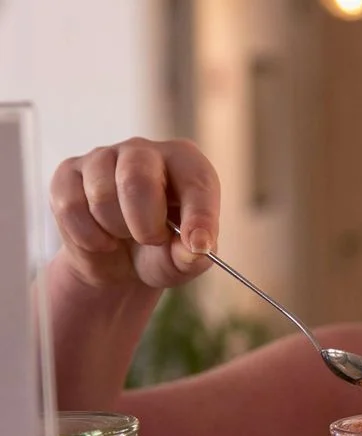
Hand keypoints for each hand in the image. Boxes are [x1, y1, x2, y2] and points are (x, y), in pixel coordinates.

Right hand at [50, 137, 219, 288]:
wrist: (118, 266)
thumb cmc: (161, 253)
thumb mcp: (185, 261)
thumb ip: (195, 256)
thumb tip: (196, 247)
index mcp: (187, 164)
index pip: (197, 181)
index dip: (200, 216)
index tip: (198, 245)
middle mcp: (145, 151)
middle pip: (137, 179)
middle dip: (145, 224)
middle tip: (151, 240)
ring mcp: (103, 157)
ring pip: (101, 194)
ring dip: (115, 230)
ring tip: (124, 235)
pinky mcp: (68, 173)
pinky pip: (70, 206)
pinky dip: (87, 235)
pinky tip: (101, 238)